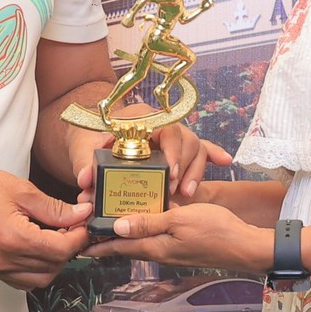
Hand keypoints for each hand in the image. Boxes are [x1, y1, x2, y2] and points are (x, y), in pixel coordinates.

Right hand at [0, 163, 90, 289]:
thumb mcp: (21, 190)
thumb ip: (55, 207)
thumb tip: (82, 215)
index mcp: (13, 238)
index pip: (61, 250)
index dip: (78, 237)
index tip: (84, 222)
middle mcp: (4, 260)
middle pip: (54, 266)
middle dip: (69, 248)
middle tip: (70, 226)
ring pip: (42, 278)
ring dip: (55, 261)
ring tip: (54, 236)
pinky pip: (25, 281)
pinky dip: (38, 268)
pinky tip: (37, 247)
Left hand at [69, 121, 214, 206]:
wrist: (92, 138)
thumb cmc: (90, 141)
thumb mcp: (85, 150)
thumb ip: (86, 163)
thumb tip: (86, 179)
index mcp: (140, 118)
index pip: (164, 128)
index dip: (171, 150)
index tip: (168, 171)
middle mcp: (161, 124)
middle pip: (185, 138)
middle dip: (183, 164)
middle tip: (175, 187)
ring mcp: (173, 136)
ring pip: (195, 146)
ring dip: (194, 170)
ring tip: (186, 193)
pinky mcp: (179, 149)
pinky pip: (202, 149)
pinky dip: (214, 154)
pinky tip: (225, 161)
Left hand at [89, 200, 269, 270]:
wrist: (246, 247)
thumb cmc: (217, 231)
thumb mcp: (179, 220)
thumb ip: (148, 223)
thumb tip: (117, 227)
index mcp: (156, 247)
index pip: (118, 246)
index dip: (97, 244)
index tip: (78, 243)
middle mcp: (160, 252)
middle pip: (126, 246)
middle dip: (106, 240)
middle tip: (88, 232)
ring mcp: (172, 251)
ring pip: (140, 243)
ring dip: (123, 236)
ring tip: (107, 227)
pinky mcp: (182, 248)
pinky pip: (155, 239)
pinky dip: (142, 232)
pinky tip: (142, 223)